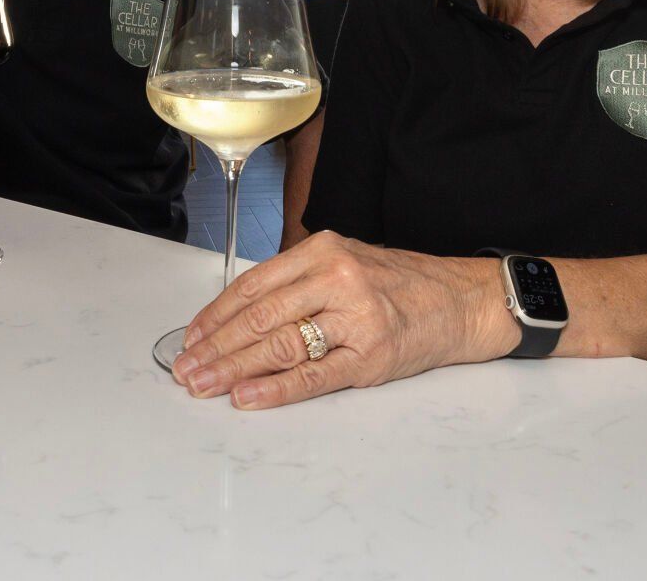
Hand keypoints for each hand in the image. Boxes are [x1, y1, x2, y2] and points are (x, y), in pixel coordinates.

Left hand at [170, 231, 517, 409]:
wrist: (461, 301)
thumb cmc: (398, 285)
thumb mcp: (345, 263)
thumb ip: (297, 283)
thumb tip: (236, 318)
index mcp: (323, 250)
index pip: (254, 284)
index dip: (216, 314)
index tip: (192, 337)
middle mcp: (337, 277)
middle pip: (259, 316)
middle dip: (215, 346)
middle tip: (185, 368)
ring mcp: (355, 316)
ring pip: (279, 344)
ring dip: (233, 369)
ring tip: (204, 384)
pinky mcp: (371, 356)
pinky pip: (314, 376)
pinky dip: (274, 389)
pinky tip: (246, 397)